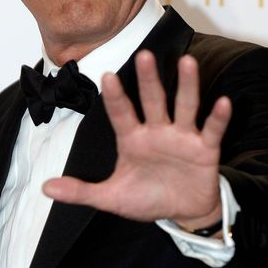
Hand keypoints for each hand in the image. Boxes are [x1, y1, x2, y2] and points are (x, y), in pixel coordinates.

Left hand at [43, 51, 231, 228]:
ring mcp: (183, 137)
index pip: (121, 114)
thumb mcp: (111, 198)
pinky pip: (212, 130)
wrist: (183, 213)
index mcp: (133, 139)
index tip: (107, 76)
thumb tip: (45, 188)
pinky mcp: (205, 149)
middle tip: (144, 54)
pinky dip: (217, 117)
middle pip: (153, 100)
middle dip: (148, 80)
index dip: (115, 97)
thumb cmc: (147, 198)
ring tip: (187, 62)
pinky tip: (222, 102)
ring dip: (186, 86)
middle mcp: (158, 131)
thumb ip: (81, 191)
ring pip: (184, 106)